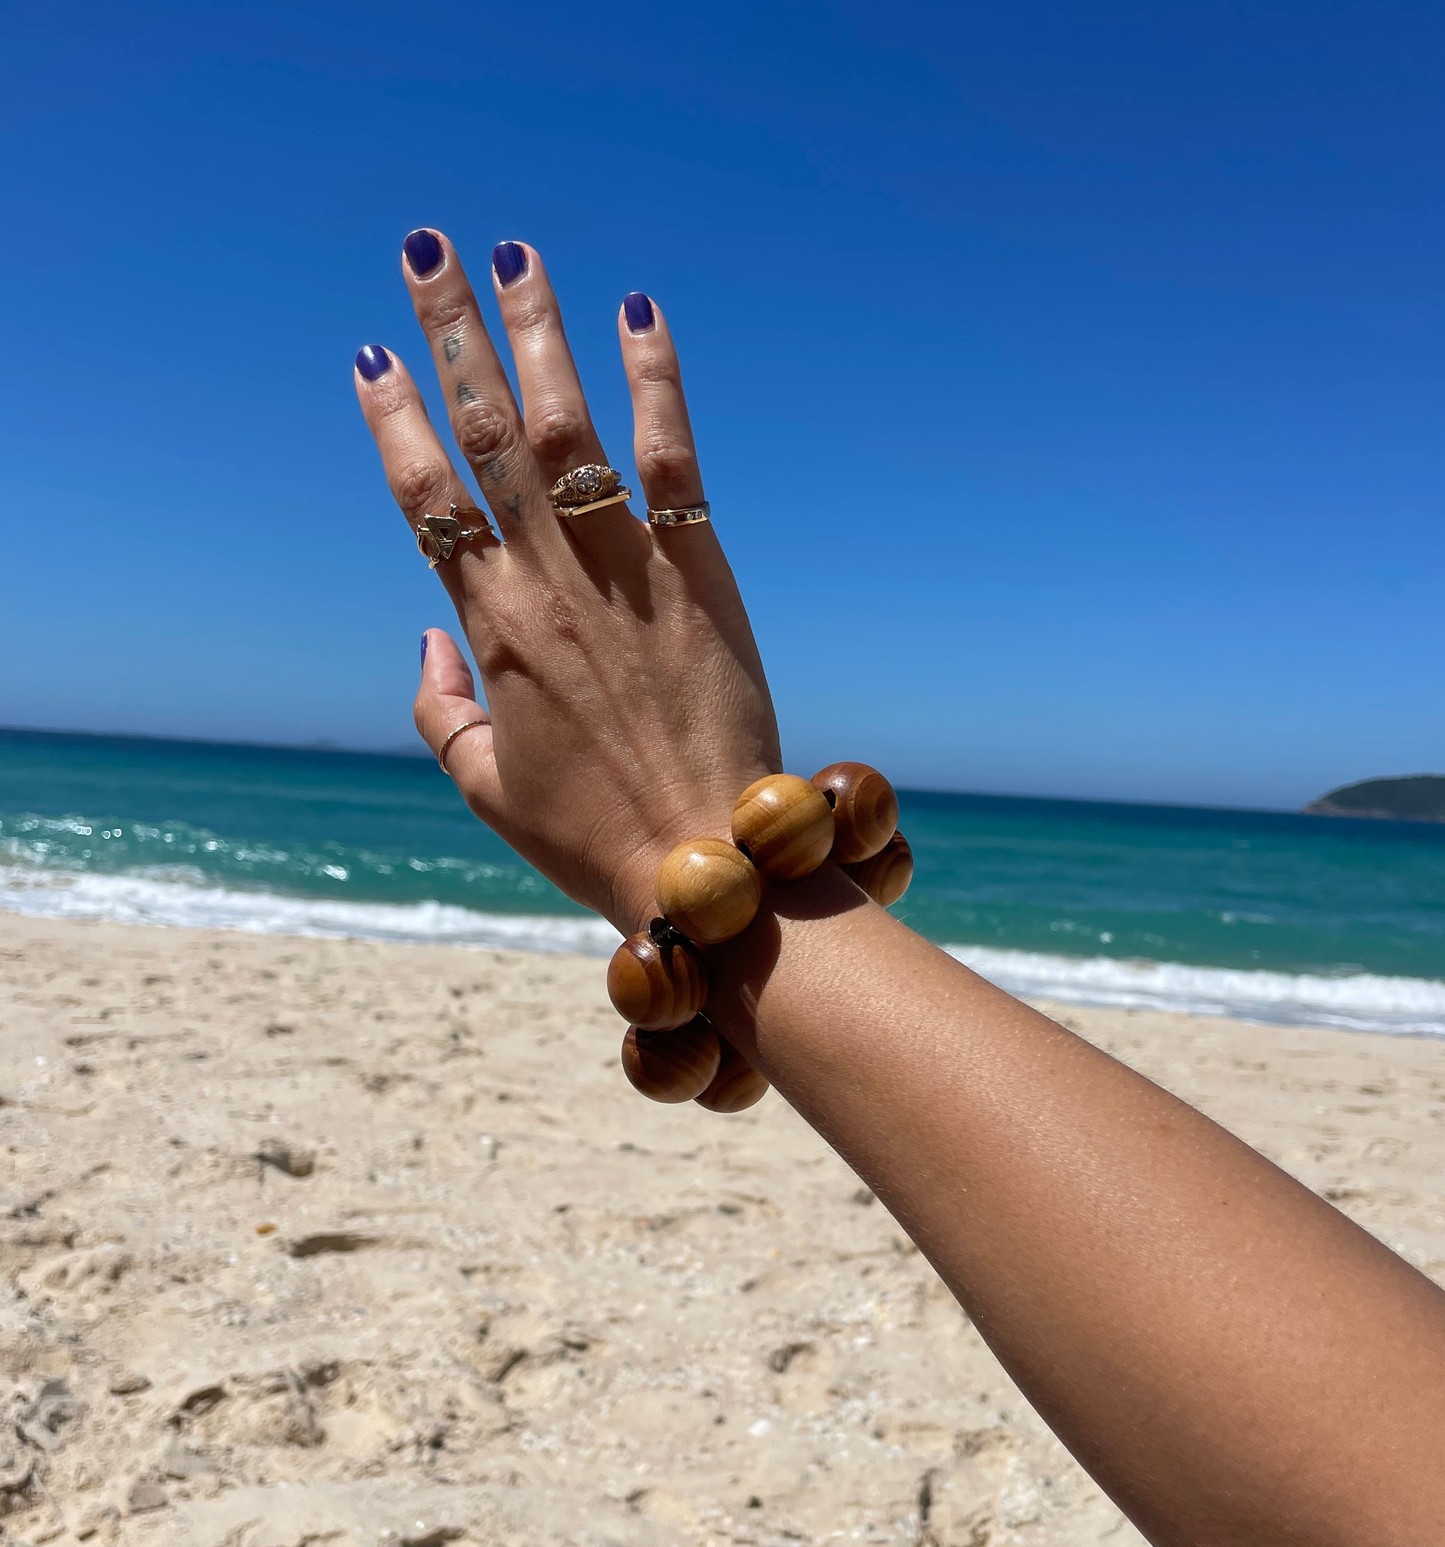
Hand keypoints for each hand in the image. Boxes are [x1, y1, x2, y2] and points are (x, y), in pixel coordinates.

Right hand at [354, 233, 780, 932]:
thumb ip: (438, 709)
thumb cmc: (590, 835)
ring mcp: (625, 569)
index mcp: (490, 630)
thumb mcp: (485, 788)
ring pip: (568, 427)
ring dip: (538, 333)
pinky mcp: (700, 572)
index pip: (424, 500)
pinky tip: (639, 313)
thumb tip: (425, 635)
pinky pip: (673, 459)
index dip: (392, 419)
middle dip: (451, 335)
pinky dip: (656, 383)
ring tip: (516, 253)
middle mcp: (547, 582)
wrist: (705, 857)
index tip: (373, 353)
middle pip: (485, 435)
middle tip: (425, 251)